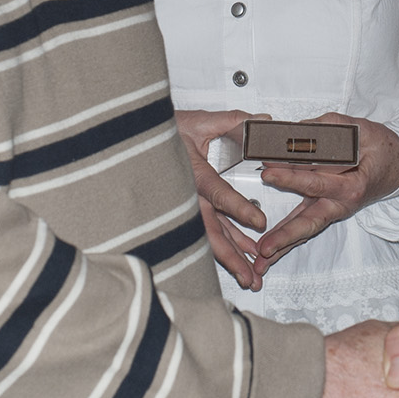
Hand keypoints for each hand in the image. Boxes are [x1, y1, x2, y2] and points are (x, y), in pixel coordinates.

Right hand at [174, 109, 268, 289]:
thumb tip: (263, 121)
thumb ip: (233, 121)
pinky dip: (224, 246)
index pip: (218, 192)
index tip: (259, 221)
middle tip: (251, 273)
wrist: (135, 141)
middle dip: (232, 255)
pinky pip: (206, 233)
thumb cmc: (164, 131)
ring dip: (230, 259)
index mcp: (191, 172)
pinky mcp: (186, 212)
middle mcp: (187, 196)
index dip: (238, 208)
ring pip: (209, 238)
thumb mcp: (199, 121)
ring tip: (249, 276)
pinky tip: (240, 258)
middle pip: (211, 231)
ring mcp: (185, 207)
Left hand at [257, 112, 398, 268]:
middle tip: (265, 244)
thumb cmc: (383, 149)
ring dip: (283, 245)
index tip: (268, 170)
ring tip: (261, 259)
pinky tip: (269, 252)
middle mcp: (342, 204)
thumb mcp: (362, 130)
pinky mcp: (325, 210)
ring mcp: (333, 210)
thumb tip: (298, 128)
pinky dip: (286, 240)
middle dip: (285, 233)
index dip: (291, 175)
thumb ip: (330, 128)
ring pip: (305, 230)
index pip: (316, 181)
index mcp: (352, 185)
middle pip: (310, 221)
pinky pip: (304, 226)